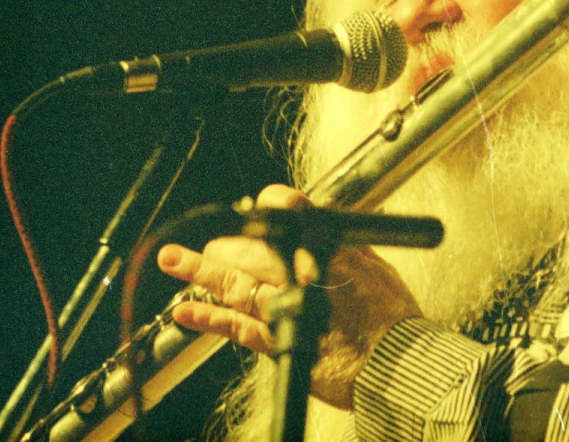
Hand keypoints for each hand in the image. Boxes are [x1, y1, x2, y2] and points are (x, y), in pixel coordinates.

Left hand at [156, 184, 422, 408]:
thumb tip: (327, 224)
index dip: (270, 206)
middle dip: (225, 246)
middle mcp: (299, 273)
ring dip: (200, 271)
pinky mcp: (277, 341)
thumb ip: (347, 246)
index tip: (256, 208)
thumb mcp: (376, 265)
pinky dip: (208, 319)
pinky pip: (234, 327)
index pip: (288, 211)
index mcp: (326, 248)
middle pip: (249, 250)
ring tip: (174, 260)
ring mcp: (284, 307)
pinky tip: (185, 311)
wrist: (395, 361)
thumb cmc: (391, 317)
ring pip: (233, 283)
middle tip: (208, 246)